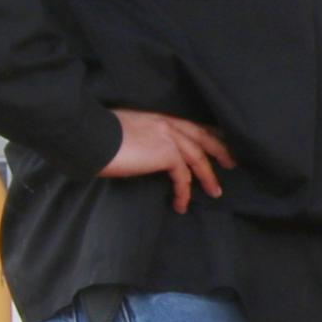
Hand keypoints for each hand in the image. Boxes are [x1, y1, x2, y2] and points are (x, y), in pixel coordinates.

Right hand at [102, 109, 230, 211]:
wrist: (89, 137)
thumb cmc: (97, 136)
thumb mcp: (124, 130)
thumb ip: (142, 136)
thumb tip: (143, 151)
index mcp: (158, 117)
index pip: (189, 124)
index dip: (206, 134)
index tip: (218, 141)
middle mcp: (168, 124)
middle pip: (203, 137)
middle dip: (219, 150)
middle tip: (231, 162)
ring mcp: (169, 137)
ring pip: (199, 159)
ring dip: (208, 177)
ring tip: (215, 192)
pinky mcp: (166, 155)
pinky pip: (183, 177)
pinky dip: (184, 192)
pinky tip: (181, 204)